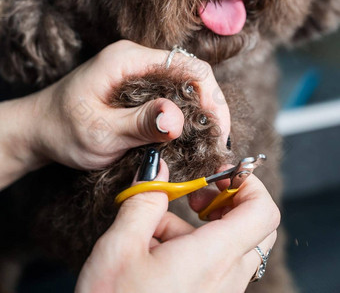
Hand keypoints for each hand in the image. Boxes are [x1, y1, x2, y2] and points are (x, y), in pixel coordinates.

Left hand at [0, 40, 229, 185]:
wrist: (39, 129)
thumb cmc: (62, 129)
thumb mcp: (100, 132)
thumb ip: (139, 123)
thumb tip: (177, 118)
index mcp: (127, 59)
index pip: (187, 66)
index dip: (211, 96)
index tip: (217, 130)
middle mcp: (136, 58)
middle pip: (191, 73)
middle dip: (211, 105)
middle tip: (218, 141)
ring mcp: (137, 71)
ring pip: (184, 85)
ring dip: (200, 111)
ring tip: (209, 141)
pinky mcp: (137, 85)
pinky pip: (170, 94)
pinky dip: (184, 114)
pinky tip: (189, 135)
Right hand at [75, 160, 278, 292]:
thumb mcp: (120, 248)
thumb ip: (144, 200)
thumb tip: (156, 168)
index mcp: (213, 258)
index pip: (263, 212)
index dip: (248, 183)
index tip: (219, 172)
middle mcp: (227, 278)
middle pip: (254, 227)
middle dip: (228, 201)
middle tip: (196, 194)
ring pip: (230, 245)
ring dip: (199, 226)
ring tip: (155, 227)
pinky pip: (215, 266)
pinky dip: (191, 248)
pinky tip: (153, 251)